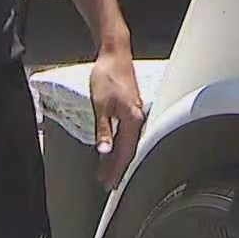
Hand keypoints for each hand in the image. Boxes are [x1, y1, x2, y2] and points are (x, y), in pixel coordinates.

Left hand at [90, 48, 144, 189]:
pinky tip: (112, 148)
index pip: (125, 152)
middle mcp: (138, 118)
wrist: (115, 54)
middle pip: (129, 150)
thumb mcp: (100, 105)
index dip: (115, 170)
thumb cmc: (107, 75)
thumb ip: (103, 130)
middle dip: (117, 168)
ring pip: (129, 143)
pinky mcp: (132, 109)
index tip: (107, 183)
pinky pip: (128, 133)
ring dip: (118, 157)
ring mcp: (137, 113)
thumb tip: (104, 151)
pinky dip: (120, 144)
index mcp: (132, 119)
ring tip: (107, 170)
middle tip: (106, 183)